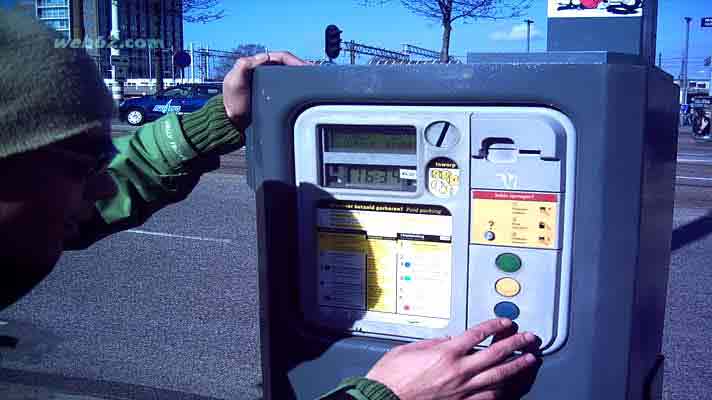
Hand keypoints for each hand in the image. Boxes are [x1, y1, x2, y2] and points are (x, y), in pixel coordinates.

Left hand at [222, 51, 307, 129]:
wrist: (234, 123)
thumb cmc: (233, 103)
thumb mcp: (234, 82)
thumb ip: (244, 66)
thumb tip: (264, 57)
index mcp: (256, 64)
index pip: (280, 57)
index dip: (294, 60)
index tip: (305, 66)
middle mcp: (264, 71)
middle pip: (288, 65)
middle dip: (302, 67)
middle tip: (314, 73)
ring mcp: (269, 82)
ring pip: (289, 74)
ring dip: (301, 75)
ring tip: (314, 79)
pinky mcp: (273, 93)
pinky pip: (288, 85)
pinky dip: (297, 85)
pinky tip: (304, 89)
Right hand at [366, 318, 541, 399]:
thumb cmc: (391, 378)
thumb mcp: (408, 350)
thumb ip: (432, 343)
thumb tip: (449, 340)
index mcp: (446, 353)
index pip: (478, 334)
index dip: (496, 326)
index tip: (506, 322)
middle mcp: (458, 371)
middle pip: (496, 354)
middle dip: (516, 344)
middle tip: (529, 338)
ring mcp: (462, 390)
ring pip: (498, 377)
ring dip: (517, 367)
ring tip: (530, 360)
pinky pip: (489, 399)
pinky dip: (502, 392)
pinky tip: (509, 387)